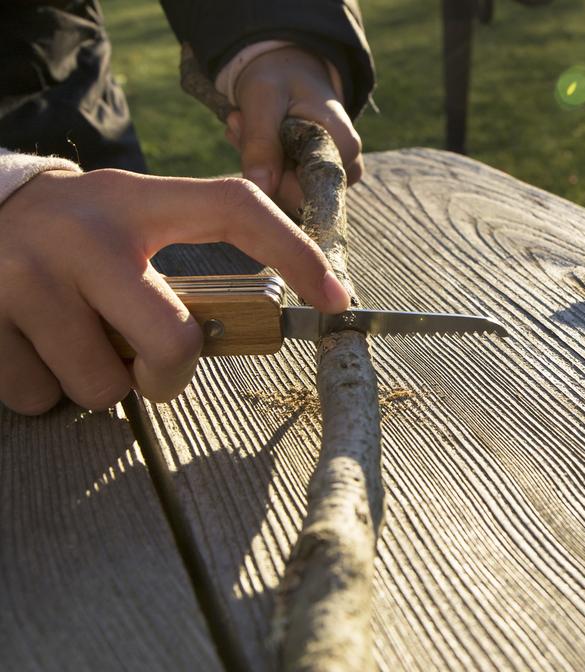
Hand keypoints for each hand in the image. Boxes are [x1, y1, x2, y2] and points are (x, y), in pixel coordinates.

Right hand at [0, 169, 349, 414]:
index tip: (336, 298)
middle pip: (172, 343)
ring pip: (102, 386)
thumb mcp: (128, 222)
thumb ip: (180, 266)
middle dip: (168, 374)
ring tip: (74, 336)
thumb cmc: (74, 231)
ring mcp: (28, 276)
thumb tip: (240, 330)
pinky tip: (30, 343)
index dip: (294, 252)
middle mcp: (86, 234)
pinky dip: (44, 387)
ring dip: (99, 379)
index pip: (235, 209)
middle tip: (146, 362)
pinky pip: (39, 397)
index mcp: (138, 202)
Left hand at [224, 46, 363, 213]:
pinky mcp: (317, 182)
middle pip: (294, 197)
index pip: (304, 192)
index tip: (245, 132)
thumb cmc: (280, 77)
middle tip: (239, 122)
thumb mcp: (263, 100)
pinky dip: (262, 168)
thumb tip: (261, 190)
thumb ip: (261, 144)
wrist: (288, 70)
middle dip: (260, 165)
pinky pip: (283, 190)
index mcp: (343, 147)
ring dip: (256, 164)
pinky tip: (254, 139)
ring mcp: (333, 179)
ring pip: (285, 195)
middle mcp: (346, 169)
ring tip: (245, 124)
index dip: (269, 175)